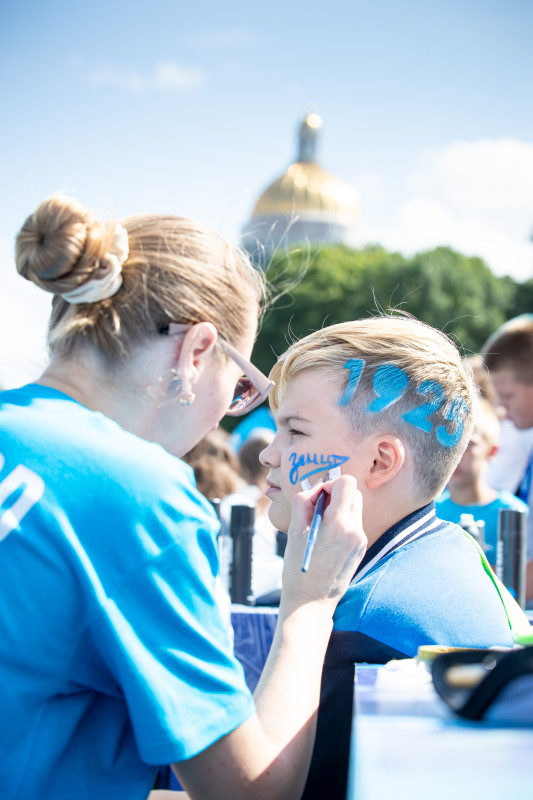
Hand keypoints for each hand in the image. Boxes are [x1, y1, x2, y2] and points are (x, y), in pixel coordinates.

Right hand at [281, 474, 366, 609]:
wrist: (311, 602)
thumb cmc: (299, 567)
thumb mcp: (294, 531)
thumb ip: (304, 502)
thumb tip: (315, 489)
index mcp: (338, 523)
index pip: (346, 483)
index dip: (330, 484)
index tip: (318, 498)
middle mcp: (355, 530)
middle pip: (354, 493)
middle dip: (336, 495)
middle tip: (318, 510)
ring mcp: (360, 540)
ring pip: (355, 508)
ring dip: (340, 509)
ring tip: (321, 526)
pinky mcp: (361, 549)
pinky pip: (354, 525)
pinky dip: (342, 524)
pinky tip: (328, 541)